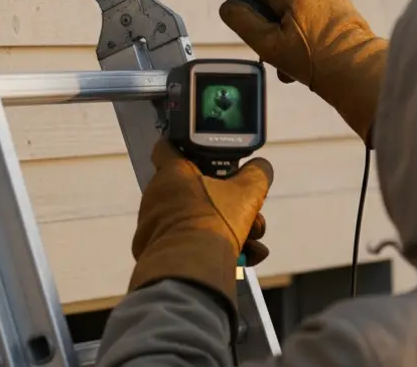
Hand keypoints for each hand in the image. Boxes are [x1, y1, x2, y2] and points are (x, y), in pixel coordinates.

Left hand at [128, 139, 273, 315]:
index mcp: (172, 173)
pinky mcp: (158, 251)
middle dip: (229, 203)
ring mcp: (154, 225)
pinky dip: (215, 249)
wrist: (190, 271)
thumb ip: (257, 174)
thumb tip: (261, 167)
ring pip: (198, 219)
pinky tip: (245, 259)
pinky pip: (190, 243)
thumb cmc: (214, 224)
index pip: (168, 146)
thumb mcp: (246, 193)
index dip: (184, 145)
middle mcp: (157, 196)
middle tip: (249, 215)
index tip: (201, 153)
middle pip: (197, 190)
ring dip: (229, 229)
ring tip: (252, 242)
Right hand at [219, 0, 387, 142]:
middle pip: (278, 2)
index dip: (250, 8)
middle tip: (274, 55)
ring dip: (289, 34)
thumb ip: (243, 21)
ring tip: (294, 64)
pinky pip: (316, 17)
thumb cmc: (312, 59)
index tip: (253, 31)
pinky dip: (308, 34)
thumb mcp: (268, 44)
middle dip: (272, 27)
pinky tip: (312, 57)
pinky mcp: (344, 10)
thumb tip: (228, 5)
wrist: (358, 72)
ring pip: (297, 12)